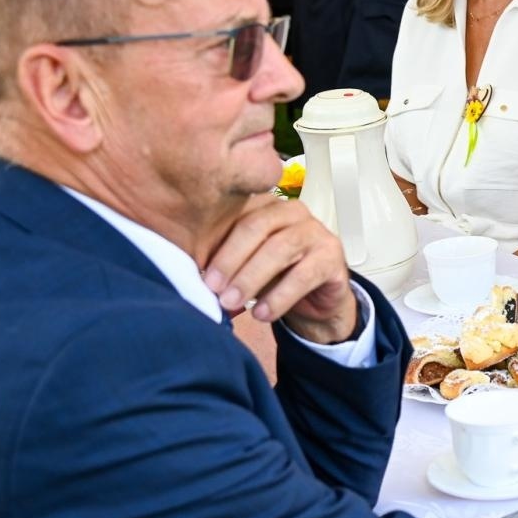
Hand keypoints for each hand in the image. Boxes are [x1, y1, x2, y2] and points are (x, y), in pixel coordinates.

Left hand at [202, 194, 355, 342]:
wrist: (314, 299)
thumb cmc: (275, 276)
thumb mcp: (243, 264)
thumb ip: (221, 259)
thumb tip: (186, 271)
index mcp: (265, 205)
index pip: (236, 214)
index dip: (216, 243)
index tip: (197, 271)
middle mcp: (292, 211)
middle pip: (257, 227)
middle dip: (231, 261)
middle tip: (213, 288)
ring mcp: (315, 231)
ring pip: (280, 248)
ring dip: (252, 278)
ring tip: (233, 302)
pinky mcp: (332, 256)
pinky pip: (304, 274)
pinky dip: (279, 296)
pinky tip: (262, 313)